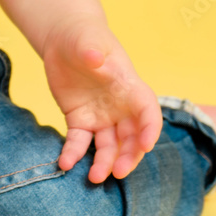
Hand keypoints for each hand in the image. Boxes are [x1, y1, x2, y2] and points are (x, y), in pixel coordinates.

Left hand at [42, 15, 162, 182]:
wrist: (65, 41)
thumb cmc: (84, 37)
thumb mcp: (88, 40)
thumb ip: (92, 49)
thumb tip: (95, 57)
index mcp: (130, 87)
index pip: (148, 112)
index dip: (150, 129)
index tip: (146, 145)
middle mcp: (121, 107)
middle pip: (131, 137)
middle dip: (129, 156)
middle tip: (119, 173)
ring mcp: (102, 116)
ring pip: (108, 146)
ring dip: (104, 162)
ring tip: (95, 178)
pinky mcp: (80, 121)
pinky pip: (80, 142)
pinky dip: (74, 153)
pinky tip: (65, 164)